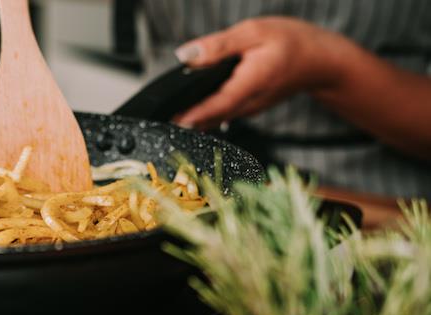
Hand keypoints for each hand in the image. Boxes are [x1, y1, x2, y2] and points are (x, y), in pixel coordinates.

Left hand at [173, 17, 348, 129]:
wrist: (319, 61)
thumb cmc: (292, 42)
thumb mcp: (254, 32)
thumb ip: (218, 46)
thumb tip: (186, 55)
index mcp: (250, 84)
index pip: (215, 105)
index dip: (192, 115)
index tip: (171, 121)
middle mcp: (248, 104)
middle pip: (209, 118)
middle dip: (183, 120)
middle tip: (157, 121)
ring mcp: (247, 110)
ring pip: (214, 119)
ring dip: (191, 119)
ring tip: (166, 117)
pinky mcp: (246, 109)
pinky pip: (221, 115)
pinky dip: (204, 114)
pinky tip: (187, 109)